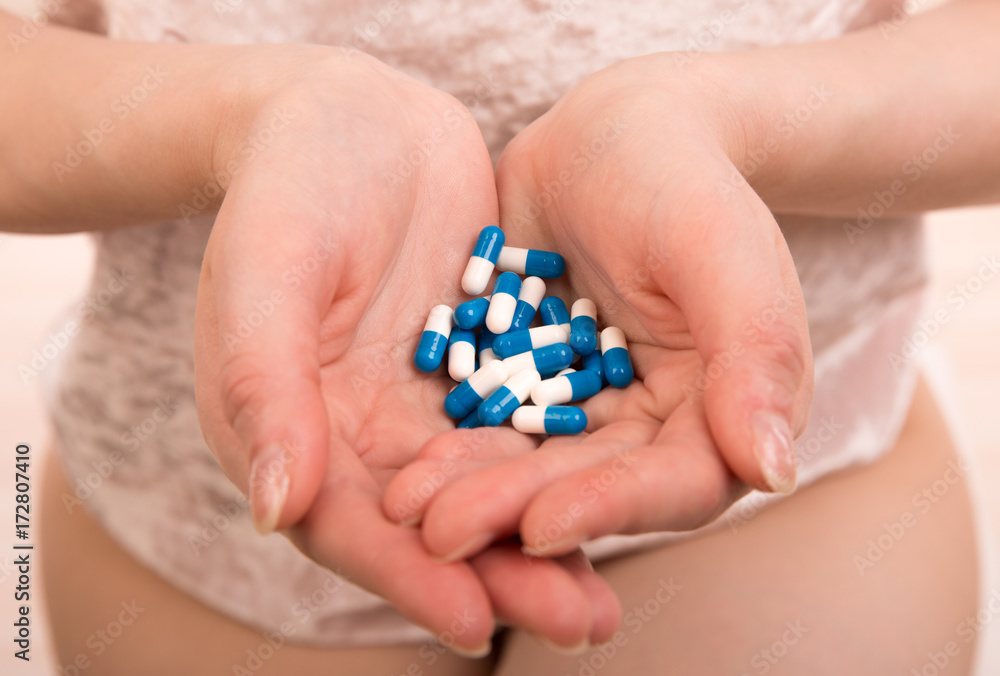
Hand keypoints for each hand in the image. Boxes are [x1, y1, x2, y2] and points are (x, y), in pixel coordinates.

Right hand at [193, 47, 618, 651]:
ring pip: (486, 489)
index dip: (409, 577)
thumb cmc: (288, 185)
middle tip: (578, 623)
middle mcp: (358, 435)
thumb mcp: (264, 270)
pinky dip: (562, 469)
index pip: (348, 524)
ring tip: (605, 599)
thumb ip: (262, 382)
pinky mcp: (475, 367)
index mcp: (291, 428)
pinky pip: (522, 429)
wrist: (349, 116)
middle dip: (502, 577)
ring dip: (543, 543)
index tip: (476, 621)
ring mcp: (421, 404)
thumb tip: (275, 505)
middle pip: (430, 526)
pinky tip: (617, 499)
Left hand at [383, 53, 813, 559]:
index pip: (674, 482)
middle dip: (515, 510)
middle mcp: (650, 426)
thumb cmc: (683, 178)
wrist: (612, 135)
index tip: (541, 527)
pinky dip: (447, 443)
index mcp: (719, 411)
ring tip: (405, 505)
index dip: (609, 508)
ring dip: (471, 490)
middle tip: (441, 531)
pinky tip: (398, 463)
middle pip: (586, 485)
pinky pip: (485, 422)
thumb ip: (756, 349)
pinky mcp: (525, 384)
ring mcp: (581, 409)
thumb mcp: (722, 247)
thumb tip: (775, 471)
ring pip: (528, 465)